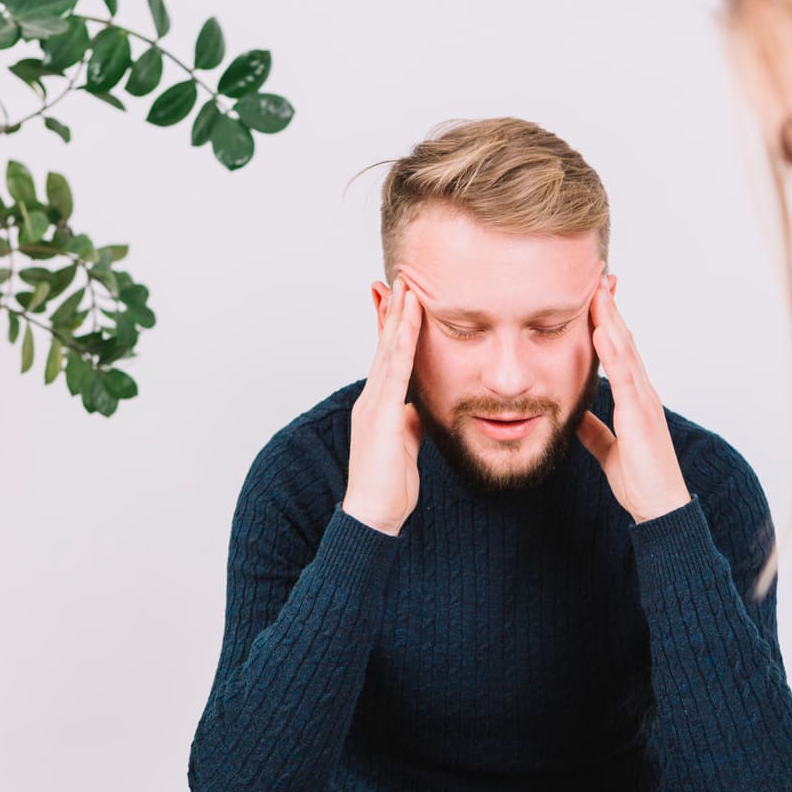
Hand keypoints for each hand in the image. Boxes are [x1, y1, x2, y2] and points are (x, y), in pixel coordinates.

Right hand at [340, 276, 423, 534]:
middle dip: (391, 311)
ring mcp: (374, 404)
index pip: (388, 357)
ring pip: (387, 350)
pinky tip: (408, 321)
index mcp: (379, 405)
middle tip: (398, 277)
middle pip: (384, 345)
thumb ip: (409, 422)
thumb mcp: (405, 445)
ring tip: (404, 286)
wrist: (373, 515)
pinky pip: (395, 370)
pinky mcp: (381, 414)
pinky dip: (402, 342)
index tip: (401, 300)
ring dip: (397, 316)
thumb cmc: (389, 487)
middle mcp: (372, 398)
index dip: (393, 327)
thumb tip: (419, 408)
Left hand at [579, 279, 690, 523]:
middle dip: (610, 307)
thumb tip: (575, 414)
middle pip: (623, 340)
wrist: (659, 509)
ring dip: (611, 319)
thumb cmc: (640, 479)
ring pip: (626, 351)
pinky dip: (614, 353)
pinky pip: (626, 379)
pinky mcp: (640, 417)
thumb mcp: (607, 448)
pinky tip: (602, 332)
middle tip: (598, 275)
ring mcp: (644, 402)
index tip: (593, 294)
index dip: (605, 321)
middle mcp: (641, 392)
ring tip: (597, 290)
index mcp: (633, 398)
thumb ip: (593, 429)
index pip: (618, 351)